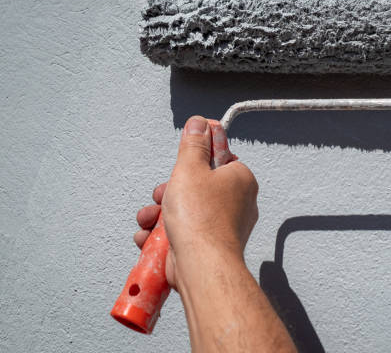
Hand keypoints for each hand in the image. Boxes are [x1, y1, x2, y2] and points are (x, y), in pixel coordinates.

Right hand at [133, 115, 258, 288]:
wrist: (201, 267)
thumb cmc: (201, 219)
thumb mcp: (190, 168)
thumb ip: (193, 145)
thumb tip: (200, 123)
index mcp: (240, 180)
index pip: (219, 159)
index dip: (195, 162)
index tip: (181, 166)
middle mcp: (237, 203)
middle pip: (196, 186)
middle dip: (169, 192)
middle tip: (162, 196)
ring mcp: (222, 226)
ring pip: (185, 211)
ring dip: (159, 214)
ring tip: (149, 220)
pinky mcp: (207, 246)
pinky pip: (182, 233)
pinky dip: (162, 235)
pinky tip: (149, 238)